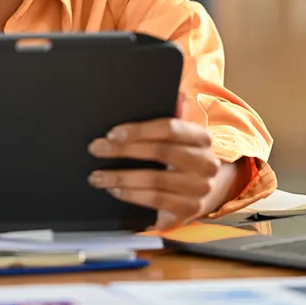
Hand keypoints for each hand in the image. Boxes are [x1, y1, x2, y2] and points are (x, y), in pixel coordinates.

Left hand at [87, 118, 223, 229]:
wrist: (209, 188)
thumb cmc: (183, 154)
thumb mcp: (180, 134)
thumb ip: (171, 113)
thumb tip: (173, 94)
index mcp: (201, 137)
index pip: (169, 128)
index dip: (139, 130)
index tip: (112, 133)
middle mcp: (206, 163)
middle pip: (160, 153)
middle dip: (123, 150)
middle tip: (96, 149)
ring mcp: (200, 188)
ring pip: (155, 180)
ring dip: (121, 177)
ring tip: (98, 176)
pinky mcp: (189, 210)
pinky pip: (156, 201)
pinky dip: (132, 195)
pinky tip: (115, 190)